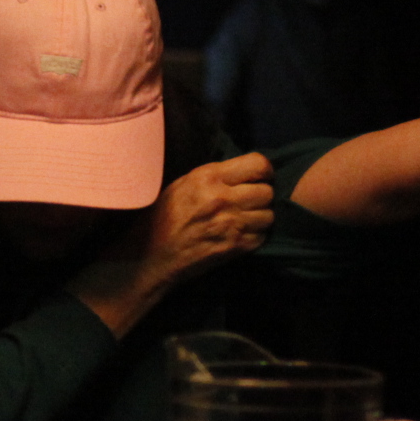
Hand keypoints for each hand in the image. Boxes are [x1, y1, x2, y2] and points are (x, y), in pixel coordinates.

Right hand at [135, 152, 274, 289]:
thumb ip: (214, 175)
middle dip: (261, 196)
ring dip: (260, 217)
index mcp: (209, 177)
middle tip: (250, 201)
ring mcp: (231, 225)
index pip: (259, 164)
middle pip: (267, 191)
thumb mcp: (183, 183)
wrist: (150, 255)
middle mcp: (223, 198)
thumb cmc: (162, 217)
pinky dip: (255, 236)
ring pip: (269, 215)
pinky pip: (262, 237)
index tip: (260, 177)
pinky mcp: (235, 248)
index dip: (264, 171)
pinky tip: (240, 235)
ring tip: (245, 219)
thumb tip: (242, 173)